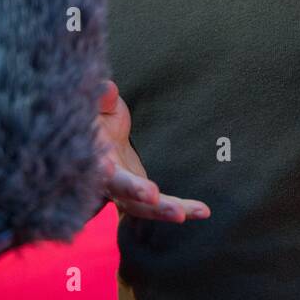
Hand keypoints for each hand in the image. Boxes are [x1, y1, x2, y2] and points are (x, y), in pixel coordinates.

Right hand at [97, 80, 210, 222]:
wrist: (106, 139)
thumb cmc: (102, 118)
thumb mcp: (102, 105)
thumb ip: (102, 98)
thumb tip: (107, 88)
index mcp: (95, 156)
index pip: (95, 163)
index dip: (99, 168)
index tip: (106, 169)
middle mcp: (109, 181)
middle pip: (120, 190)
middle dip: (136, 192)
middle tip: (152, 196)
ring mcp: (126, 194)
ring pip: (144, 208)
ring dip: (166, 210)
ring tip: (193, 212)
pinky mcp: (144, 198)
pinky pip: (162, 207)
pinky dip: (183, 210)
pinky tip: (203, 211)